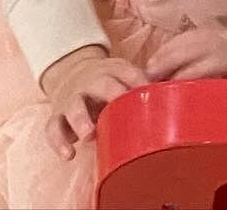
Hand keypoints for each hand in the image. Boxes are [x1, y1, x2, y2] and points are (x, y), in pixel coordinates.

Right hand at [39, 46, 146, 161]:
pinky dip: (59, 142)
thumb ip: (141, 86)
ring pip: (73, 106)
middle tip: (118, 108)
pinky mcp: (57, 116)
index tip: (149, 91)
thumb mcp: (122, 75)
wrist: (71, 74)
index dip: (138, 80)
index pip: (127, 72)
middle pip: (100, 85)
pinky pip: (53, 128)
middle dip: (110, 94)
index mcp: (110, 71)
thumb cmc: (107, 82)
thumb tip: (174, 100)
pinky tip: (69, 155)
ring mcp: (72, 99)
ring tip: (88, 135)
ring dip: (81, 120)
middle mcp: (90, 82)